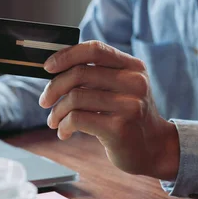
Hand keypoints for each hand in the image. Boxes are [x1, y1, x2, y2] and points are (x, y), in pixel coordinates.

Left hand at [38, 40, 179, 180]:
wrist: (153, 149)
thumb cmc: (128, 117)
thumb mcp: (122, 89)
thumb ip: (98, 76)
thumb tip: (56, 69)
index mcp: (133, 67)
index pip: (95, 49)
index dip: (67, 55)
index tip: (48, 67)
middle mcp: (134, 82)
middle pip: (80, 73)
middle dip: (54, 88)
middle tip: (44, 101)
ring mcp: (129, 105)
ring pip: (75, 98)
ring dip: (57, 111)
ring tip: (54, 121)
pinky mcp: (119, 128)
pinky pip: (77, 119)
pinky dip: (64, 125)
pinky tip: (64, 132)